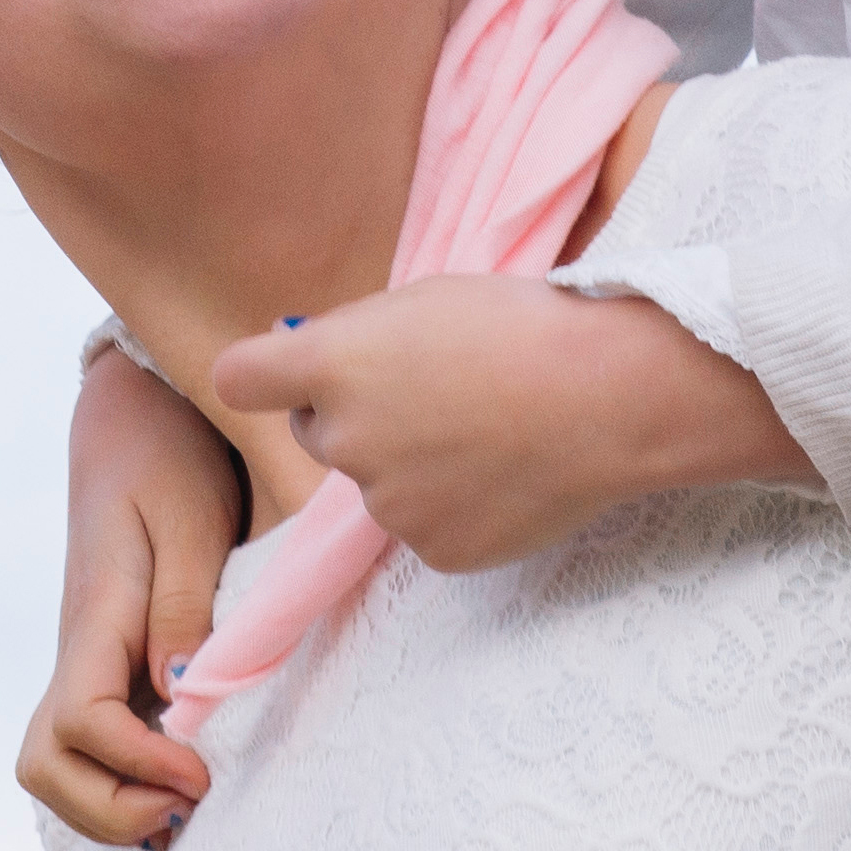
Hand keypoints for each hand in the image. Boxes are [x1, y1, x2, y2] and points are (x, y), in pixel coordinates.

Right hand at [19, 341, 243, 848]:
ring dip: (113, 807)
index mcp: (96, 617)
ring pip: (54, 768)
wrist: (133, 417)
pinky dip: (120, 785)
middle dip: (111, 811)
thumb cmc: (169, 458)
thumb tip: (179, 698)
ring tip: (186, 799)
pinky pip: (86, 749)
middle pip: (45, 766)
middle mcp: (77, 651)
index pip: (81, 720)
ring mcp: (83, 663)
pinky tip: (177, 781)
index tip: (201, 772)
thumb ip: (185, 605)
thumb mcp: (190, 518)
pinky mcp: (103, 665)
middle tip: (191, 798)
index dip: (136, 764)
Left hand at [212, 275, 815, 573]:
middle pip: (317, 432)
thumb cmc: (524, 325)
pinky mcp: (434, 550)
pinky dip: (453, 504)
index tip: (282, 372)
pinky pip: (425, 524)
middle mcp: (346, 440)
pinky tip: (504, 471)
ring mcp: (389, 505)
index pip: (240, 379)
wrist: (609, 396)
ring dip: (412, 462)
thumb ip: (361, 339)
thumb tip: (323, 370)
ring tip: (488, 427)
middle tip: (431, 388)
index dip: (262, 374)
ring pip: (379, 483)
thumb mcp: (425, 300)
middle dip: (353, 415)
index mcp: (335, 364)